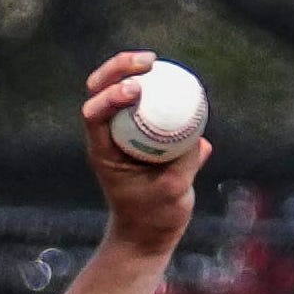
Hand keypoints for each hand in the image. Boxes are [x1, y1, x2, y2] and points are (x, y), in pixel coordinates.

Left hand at [80, 52, 208, 264]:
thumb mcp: (174, 192)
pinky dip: (153, 86)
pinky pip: (141, 102)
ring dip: (131, 70)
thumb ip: (185, 164)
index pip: (94, 114)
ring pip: (117, 91)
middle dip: (117, 69)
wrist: (147, 232)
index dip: (111, 94)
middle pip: (99, 90)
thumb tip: (199, 138)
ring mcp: (120, 133)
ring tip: (155, 61)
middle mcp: (106, 137)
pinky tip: (172, 77)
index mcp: (103, 152)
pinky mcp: (137, 132)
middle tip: (148, 61)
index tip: (136, 89)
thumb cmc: (156, 217)